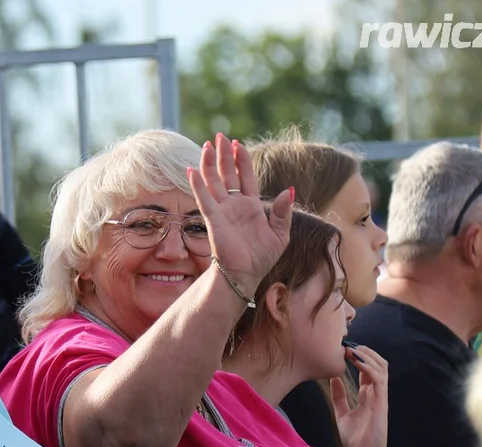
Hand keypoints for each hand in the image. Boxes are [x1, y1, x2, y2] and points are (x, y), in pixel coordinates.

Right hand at [187, 133, 291, 293]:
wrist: (246, 275)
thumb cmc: (262, 258)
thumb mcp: (280, 234)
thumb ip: (283, 211)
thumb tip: (289, 189)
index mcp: (250, 205)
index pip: (245, 176)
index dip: (241, 160)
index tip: (238, 144)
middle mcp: (234, 205)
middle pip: (227, 173)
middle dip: (223, 155)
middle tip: (219, 136)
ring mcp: (222, 211)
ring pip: (213, 182)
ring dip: (209, 163)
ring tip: (206, 145)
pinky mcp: (213, 220)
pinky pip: (204, 199)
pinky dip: (198, 184)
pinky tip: (192, 170)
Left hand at [330, 345, 388, 446]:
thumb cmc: (355, 438)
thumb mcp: (342, 413)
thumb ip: (339, 396)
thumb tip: (333, 378)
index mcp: (368, 394)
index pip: (367, 369)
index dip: (357, 356)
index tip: (342, 349)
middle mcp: (376, 392)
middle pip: (378, 364)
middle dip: (365, 352)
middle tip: (348, 345)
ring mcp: (380, 396)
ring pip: (381, 368)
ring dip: (367, 356)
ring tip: (352, 350)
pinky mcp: (381, 402)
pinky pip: (379, 379)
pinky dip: (369, 368)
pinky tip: (357, 362)